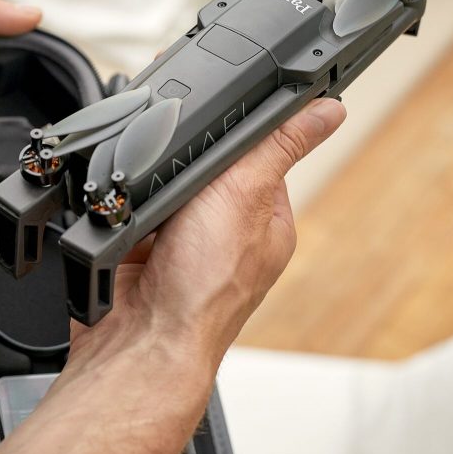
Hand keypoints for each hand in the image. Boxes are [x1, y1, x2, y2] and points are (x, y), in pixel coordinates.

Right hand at [0, 97, 344, 453]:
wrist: (141, 342)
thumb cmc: (205, 287)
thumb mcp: (246, 194)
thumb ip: (280, 145)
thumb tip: (330, 112)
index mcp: (268, 223)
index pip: (259, 157)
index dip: (236, 137)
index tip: (219, 119)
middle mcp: (227, 237)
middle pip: (204, 170)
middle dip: (184, 166)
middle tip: (180, 176)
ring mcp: (182, 246)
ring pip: (162, 188)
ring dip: (151, 188)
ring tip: (154, 206)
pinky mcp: (141, 253)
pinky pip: (129, 212)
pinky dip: (123, 211)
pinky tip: (126, 219)